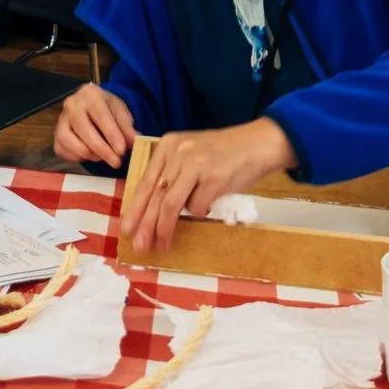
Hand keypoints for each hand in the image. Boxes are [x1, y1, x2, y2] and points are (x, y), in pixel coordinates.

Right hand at [54, 84, 136, 165]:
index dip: (111, 135)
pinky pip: (61, 148)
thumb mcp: (121, 112)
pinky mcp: (56, 134)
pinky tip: (90, 156)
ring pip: (67, 139)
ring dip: (87, 153)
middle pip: (83, 128)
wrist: (92, 105)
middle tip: (116, 162)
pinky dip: (76, 156)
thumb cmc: (107, 108)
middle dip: (101, 149)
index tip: (122, 151)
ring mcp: (61, 119)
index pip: (100, 116)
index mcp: (91, 94)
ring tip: (102, 157)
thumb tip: (133, 142)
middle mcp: (72, 104)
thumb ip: (127, 127)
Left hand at [124, 120, 296, 254]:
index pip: (145, 182)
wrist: (260, 143)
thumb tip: (149, 210)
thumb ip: (172, 174)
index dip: (135, 208)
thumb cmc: (224, 154)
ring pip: (170, 205)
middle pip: (155, 196)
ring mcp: (196, 165)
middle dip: (145, 225)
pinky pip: (198, 207)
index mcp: (167, 146)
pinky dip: (199, 213)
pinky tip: (206, 211)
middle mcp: (178, 152)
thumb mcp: (191, 155)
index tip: (127, 228)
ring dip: (164, 229)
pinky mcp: (215, 178)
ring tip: (161, 245)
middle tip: (139, 245)